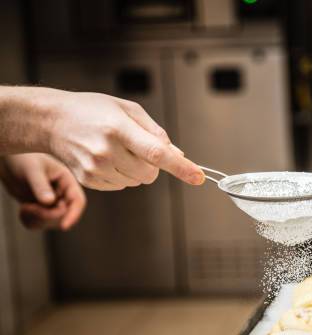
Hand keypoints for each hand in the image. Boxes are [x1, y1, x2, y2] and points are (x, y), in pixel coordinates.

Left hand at [0, 153, 85, 229]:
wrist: (9, 161)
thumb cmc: (23, 159)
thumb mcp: (32, 170)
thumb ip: (40, 186)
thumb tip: (50, 202)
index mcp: (67, 181)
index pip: (78, 201)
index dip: (74, 214)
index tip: (64, 227)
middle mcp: (63, 193)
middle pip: (64, 215)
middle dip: (46, 215)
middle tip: (28, 208)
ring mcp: (52, 202)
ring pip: (51, 221)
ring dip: (36, 218)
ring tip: (24, 207)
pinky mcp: (40, 209)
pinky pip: (40, 223)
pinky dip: (30, 221)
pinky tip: (23, 211)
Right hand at [39, 89, 203, 189]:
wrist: (52, 121)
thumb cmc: (92, 110)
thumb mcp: (127, 109)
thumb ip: (155, 132)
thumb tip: (178, 154)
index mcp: (119, 129)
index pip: (157, 154)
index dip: (181, 167)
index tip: (199, 177)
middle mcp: (106, 151)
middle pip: (151, 173)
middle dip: (154, 164)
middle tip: (137, 147)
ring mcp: (96, 168)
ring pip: (138, 182)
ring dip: (137, 169)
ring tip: (116, 149)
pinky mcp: (89, 180)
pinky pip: (122, 186)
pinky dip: (122, 175)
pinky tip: (106, 158)